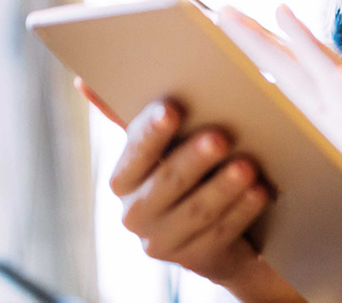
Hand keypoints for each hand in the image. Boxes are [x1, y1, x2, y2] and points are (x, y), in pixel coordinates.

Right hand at [74, 78, 301, 300]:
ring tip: (248, 166)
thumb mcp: (162, 146)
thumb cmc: (186, 172)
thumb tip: (82, 82)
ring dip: (224, 187)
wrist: (211, 230)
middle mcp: (135, 213)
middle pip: (166, 182)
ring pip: (196, 211)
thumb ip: (131, 115)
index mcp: (124, 178)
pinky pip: (220, 233)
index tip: (173, 108)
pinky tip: (259, 192)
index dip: (152, 131)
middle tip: (221, 136)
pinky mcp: (194, 259)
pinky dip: (242, 211)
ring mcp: (163, 241)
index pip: (134, 151)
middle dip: (195, 158)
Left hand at [217, 5, 341, 251]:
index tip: (225, 24)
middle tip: (225, 10)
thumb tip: (282, 139)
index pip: (294, 80)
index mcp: (338, 125)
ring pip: (339, 85)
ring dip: (312, 48)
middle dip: (264, 40)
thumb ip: (322, 151)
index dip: (261, 51)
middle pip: (304, 71)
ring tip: (283, 15)